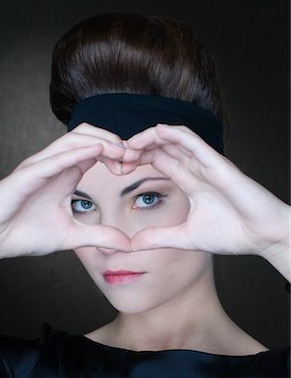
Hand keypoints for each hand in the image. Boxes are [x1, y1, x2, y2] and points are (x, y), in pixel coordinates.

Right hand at [0, 124, 130, 261]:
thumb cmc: (26, 233)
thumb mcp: (73, 236)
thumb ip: (100, 236)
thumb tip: (128, 244)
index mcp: (66, 174)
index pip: (95, 150)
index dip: (116, 153)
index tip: (134, 167)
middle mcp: (55, 164)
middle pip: (88, 135)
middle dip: (113, 141)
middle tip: (133, 156)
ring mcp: (41, 166)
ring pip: (73, 138)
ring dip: (101, 141)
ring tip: (121, 153)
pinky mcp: (29, 174)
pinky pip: (56, 157)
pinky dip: (78, 151)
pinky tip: (98, 150)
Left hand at [125, 124, 289, 267]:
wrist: (262, 237)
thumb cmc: (232, 233)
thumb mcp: (184, 237)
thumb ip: (159, 237)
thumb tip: (132, 245)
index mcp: (189, 180)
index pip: (158, 159)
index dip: (136, 159)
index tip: (117, 168)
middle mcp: (195, 168)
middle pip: (160, 146)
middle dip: (136, 147)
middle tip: (116, 157)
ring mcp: (206, 163)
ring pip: (173, 138)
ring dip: (148, 138)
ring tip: (128, 147)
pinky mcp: (218, 163)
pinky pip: (193, 141)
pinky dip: (173, 133)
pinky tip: (155, 133)